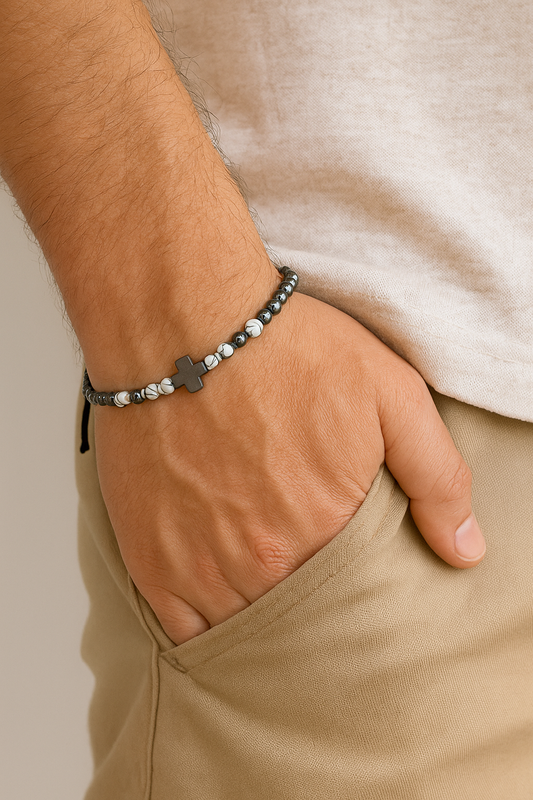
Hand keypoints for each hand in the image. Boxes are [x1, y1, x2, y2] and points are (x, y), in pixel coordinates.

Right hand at [94, 292, 485, 645]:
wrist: (183, 322)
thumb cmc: (287, 350)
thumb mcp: (391, 394)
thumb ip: (436, 478)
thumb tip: (466, 552)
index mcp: (326, 532)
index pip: (357, 604)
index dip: (359, 595)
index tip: (355, 579)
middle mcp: (262, 563)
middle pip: (300, 621)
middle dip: (314, 611)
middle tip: (312, 575)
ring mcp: (200, 566)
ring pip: (244, 630)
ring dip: (263, 618)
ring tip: (270, 585)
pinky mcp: (149, 557)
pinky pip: (182, 629)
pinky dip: (206, 627)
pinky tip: (222, 600)